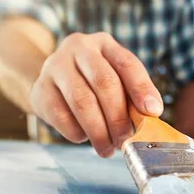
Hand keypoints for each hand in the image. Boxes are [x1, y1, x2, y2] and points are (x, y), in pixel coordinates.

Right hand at [29, 32, 163, 156]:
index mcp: (104, 44)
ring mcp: (56, 66)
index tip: (152, 112)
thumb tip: (150, 116)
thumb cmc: (90, 84)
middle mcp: (79, 48)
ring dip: (98, 131)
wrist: (49, 82)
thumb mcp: (114, 81)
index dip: (142, 88)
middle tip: (125, 141)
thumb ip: (132, 96)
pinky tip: (84, 137)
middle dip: (118, 117)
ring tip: (107, 149)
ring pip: (82, 101)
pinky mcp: (40, 88)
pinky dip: (77, 132)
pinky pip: (61, 115)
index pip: (127, 63)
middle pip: (104, 82)